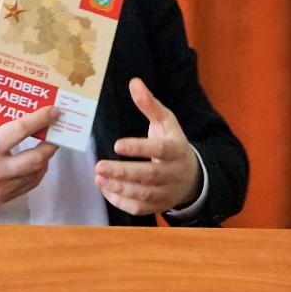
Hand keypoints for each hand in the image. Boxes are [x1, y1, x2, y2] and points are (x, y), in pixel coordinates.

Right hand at [0, 107, 59, 213]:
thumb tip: (18, 116)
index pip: (21, 130)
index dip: (40, 119)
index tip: (53, 112)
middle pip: (37, 158)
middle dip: (51, 144)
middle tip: (56, 133)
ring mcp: (0, 189)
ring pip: (36, 174)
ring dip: (45, 159)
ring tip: (46, 147)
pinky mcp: (1, 199)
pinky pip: (27, 186)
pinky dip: (35, 173)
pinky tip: (34, 164)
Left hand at [95, 78, 200, 215]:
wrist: (192, 177)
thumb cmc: (172, 144)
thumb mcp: (166, 122)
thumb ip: (149, 104)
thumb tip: (134, 82)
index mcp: (176, 150)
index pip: (158, 150)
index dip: (139, 148)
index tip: (117, 144)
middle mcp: (173, 173)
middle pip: (148, 175)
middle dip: (123, 172)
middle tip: (99, 166)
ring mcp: (166, 193)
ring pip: (143, 194)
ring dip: (119, 187)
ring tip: (98, 177)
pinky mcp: (157, 207)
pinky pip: (138, 209)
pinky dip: (121, 201)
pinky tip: (105, 189)